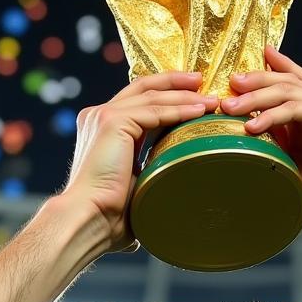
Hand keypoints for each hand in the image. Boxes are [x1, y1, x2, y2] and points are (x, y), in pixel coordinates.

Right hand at [62, 72, 216, 252]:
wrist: (91, 218)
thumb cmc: (109, 214)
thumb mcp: (133, 185)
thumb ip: (146, 177)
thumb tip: (168, 188)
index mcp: (102, 129)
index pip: (137, 100)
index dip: (165, 94)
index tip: (193, 96)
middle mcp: (99, 116)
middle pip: (143, 87)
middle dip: (175, 82)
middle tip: (202, 83)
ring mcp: (103, 115)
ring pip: (151, 96)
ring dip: (184, 96)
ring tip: (210, 99)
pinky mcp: (111, 121)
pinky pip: (154, 110)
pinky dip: (178, 110)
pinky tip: (198, 112)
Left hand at [219, 45, 301, 233]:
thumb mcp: (292, 182)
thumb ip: (272, 166)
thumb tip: (238, 167)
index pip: (286, 90)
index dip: (265, 77)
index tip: (238, 77)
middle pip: (283, 82)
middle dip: (254, 81)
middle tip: (229, 84)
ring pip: (286, 90)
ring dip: (255, 96)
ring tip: (230, 107)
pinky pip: (297, 107)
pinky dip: (273, 115)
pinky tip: (253, 126)